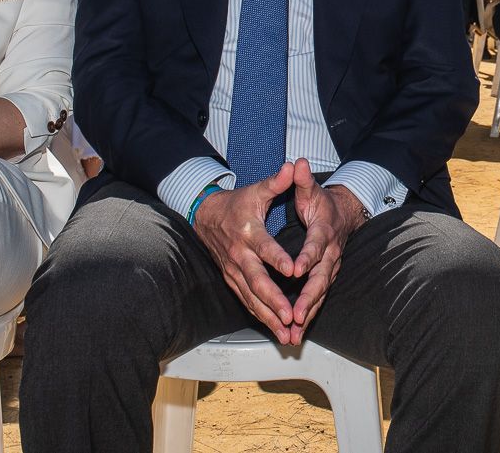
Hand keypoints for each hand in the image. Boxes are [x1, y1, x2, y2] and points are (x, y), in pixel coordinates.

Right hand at [192, 165, 300, 340]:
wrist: (205, 215)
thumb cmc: (237, 203)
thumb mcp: (256, 190)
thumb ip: (277, 182)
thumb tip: (294, 166)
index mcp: (249, 233)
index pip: (265, 248)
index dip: (278, 259)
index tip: (294, 270)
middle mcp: (240, 256)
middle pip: (257, 282)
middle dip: (274, 301)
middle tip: (290, 315)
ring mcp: (234, 271)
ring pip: (252, 299)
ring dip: (269, 317)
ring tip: (286, 333)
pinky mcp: (232, 280)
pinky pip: (247, 302)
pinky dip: (261, 317)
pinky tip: (275, 329)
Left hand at [284, 160, 366, 343]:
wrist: (343, 214)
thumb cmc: (323, 203)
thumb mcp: (312, 189)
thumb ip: (302, 180)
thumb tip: (297, 163)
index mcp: (324, 232)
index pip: (316, 246)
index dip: (307, 257)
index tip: (294, 269)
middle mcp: (330, 254)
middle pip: (320, 278)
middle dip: (308, 298)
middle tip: (296, 314)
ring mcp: (329, 268)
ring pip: (319, 294)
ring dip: (308, 313)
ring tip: (294, 331)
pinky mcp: (325, 278)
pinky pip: (317, 299)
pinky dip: (308, 316)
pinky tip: (296, 331)